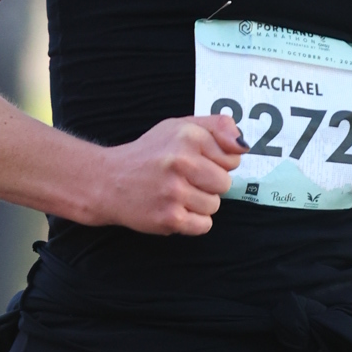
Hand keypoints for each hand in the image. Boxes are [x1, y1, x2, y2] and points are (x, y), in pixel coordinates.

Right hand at [89, 113, 245, 235]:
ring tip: (174, 193)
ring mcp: (174, 191)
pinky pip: (204, 225)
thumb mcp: (179, 127)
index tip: (195, 162)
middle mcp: (180, 161)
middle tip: (183, 179)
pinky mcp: (170, 217)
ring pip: (214, 205)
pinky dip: (192, 221)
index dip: (217, 162)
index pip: (232, 157)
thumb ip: (216, 127)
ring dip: (199, 203)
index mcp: (187, 135)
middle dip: (209, 184)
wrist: (108, 181)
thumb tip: (243, 145)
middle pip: (225, 183)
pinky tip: (173, 208)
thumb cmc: (149, 154)